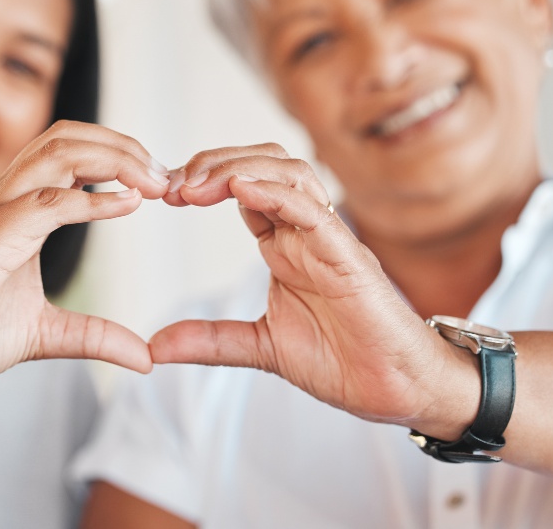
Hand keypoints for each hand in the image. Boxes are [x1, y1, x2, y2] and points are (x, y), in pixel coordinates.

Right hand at [0, 120, 170, 398]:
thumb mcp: (46, 335)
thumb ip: (94, 336)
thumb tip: (145, 356)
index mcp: (17, 213)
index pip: (69, 155)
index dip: (118, 158)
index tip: (160, 183)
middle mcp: (5, 202)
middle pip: (66, 138)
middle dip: (122, 146)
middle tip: (165, 175)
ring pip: (55, 153)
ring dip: (113, 159)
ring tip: (152, 181)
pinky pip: (45, 203)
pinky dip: (91, 199)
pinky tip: (126, 204)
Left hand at [152, 144, 477, 435]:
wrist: (395, 390)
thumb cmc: (343, 360)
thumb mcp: (259, 347)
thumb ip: (210, 340)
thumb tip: (156, 346)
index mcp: (285, 245)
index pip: (242, 188)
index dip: (202, 182)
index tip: (163, 194)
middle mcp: (305, 232)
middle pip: (262, 165)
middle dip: (214, 163)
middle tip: (172, 184)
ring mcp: (328, 239)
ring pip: (288, 173)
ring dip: (238, 168)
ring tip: (197, 185)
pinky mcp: (347, 256)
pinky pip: (313, 210)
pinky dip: (276, 193)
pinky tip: (240, 189)